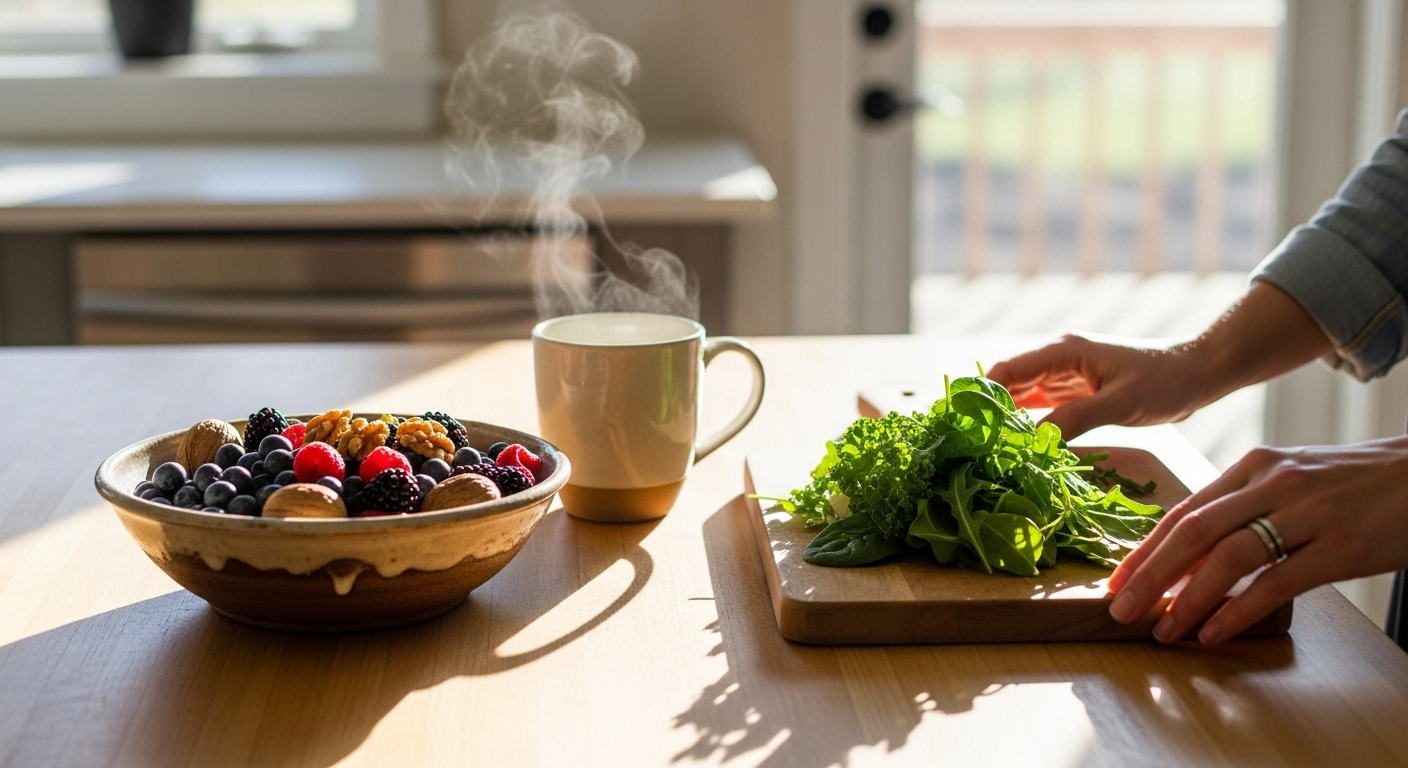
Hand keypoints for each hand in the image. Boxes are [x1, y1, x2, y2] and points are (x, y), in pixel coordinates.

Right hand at [987, 334, 1206, 437]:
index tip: (970, 424)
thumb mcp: (1121, 403)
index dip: (985, 394)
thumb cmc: (1165, 381)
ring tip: (990, 448)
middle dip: (990, 410)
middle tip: (974, 444)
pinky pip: (1041, 409)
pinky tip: (1019, 445)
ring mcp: (1065, 377)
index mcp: (1064, 351)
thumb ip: (1077, 418)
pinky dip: (1028, 425)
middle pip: (1009, 384)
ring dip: (1007, 420)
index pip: (1008, 369)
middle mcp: (1058, 361)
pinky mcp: (1076, 394)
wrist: (1198, 374)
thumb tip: (1034, 440)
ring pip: (1022, 398)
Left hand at [1107, 437, 1407, 642]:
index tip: (1115, 581)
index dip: (1145, 550)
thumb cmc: (1351, 483)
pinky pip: (1276, 583)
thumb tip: (1188, 556)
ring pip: (1229, 557)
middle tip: (1120, 609)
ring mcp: (1308, 514)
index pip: (1183, 511)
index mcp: (1253, 468)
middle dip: (1150, 574)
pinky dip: (1238, 610)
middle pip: (1193, 532)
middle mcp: (1273, 485)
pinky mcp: (1340, 547)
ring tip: (1163, 629)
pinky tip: (1213, 632)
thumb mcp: (1290, 480)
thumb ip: (1241, 508)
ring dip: (1187, 598)